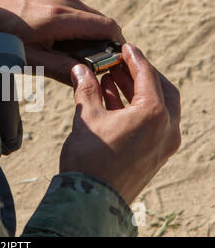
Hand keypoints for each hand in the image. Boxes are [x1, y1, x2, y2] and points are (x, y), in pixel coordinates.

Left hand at [0, 0, 124, 84]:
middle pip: (102, 22)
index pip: (106, 27)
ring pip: (91, 17)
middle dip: (103, 44)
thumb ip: (61, 68)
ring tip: (76, 56)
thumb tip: (87, 78)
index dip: (116, 46)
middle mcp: (64, 1)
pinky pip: (79, 12)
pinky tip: (66, 43)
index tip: (113, 63)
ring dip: (91, 36)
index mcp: (60, 18)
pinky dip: (80, 28)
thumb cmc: (3, 39)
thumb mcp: (31, 60)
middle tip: (94, 65)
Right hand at [59, 44, 180, 203]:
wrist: (91, 199)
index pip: (147, 76)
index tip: (125, 48)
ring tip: (112, 80)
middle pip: (161, 90)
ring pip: (158, 108)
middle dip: (140, 75)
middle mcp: (166, 129)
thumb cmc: (90, 159)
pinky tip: (114, 102)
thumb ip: (86, 89)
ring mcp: (163, 144)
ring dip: (136, 92)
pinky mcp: (155, 155)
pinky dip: (136, 110)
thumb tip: (80, 70)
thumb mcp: (87, 117)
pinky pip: (151, 124)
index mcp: (154, 115)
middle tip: (120, 64)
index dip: (134, 58)